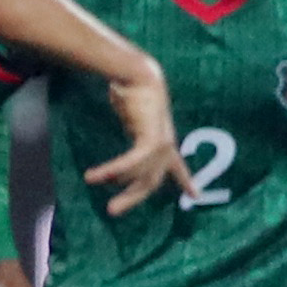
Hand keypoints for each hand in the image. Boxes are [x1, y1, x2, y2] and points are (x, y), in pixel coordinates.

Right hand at [87, 62, 191, 213]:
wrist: (139, 75)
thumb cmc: (134, 95)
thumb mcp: (135, 122)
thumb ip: (133, 142)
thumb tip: (122, 165)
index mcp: (166, 142)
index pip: (179, 167)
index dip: (187, 181)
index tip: (196, 195)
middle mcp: (167, 146)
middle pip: (151, 182)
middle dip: (132, 197)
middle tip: (112, 211)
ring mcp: (162, 144)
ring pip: (139, 175)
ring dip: (115, 180)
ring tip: (90, 179)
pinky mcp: (151, 139)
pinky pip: (130, 162)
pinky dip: (112, 169)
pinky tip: (94, 175)